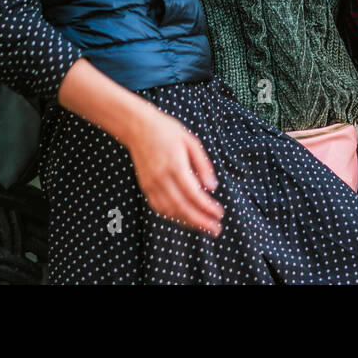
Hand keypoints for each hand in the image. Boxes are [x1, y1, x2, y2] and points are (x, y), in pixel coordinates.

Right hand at [124, 106, 222, 236]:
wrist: (137, 127)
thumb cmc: (166, 131)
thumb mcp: (191, 141)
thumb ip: (203, 165)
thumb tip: (213, 187)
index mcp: (175, 165)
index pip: (193, 193)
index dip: (207, 207)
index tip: (220, 214)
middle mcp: (161, 178)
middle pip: (182, 207)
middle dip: (200, 222)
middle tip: (216, 230)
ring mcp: (151, 184)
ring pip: (170, 211)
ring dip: (188, 222)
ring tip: (204, 227)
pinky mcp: (145, 187)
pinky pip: (159, 208)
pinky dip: (173, 216)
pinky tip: (185, 218)